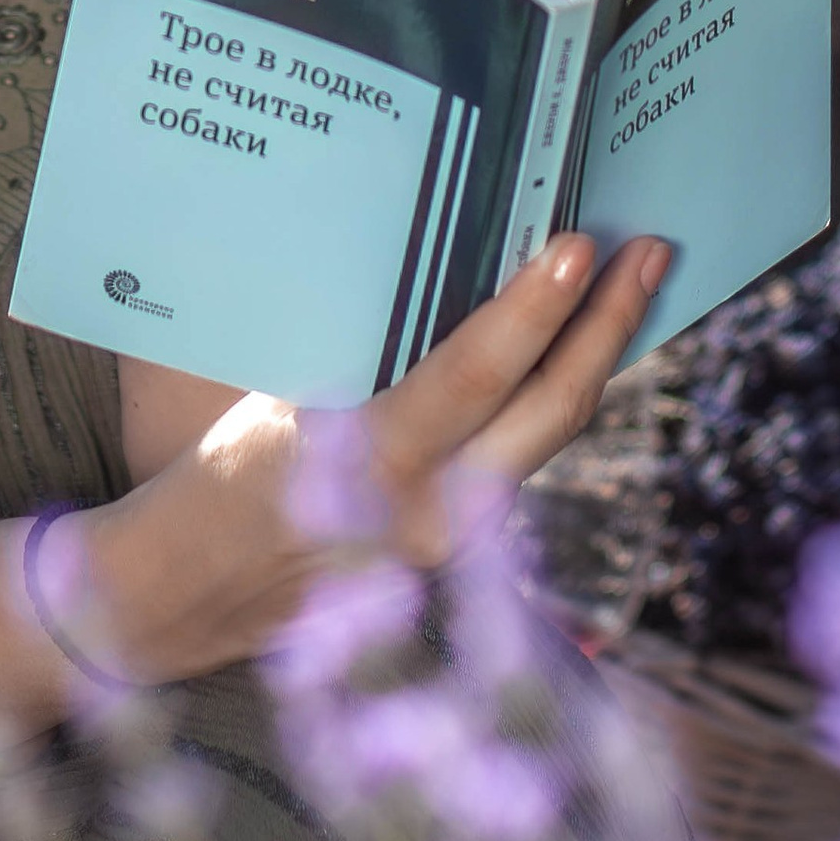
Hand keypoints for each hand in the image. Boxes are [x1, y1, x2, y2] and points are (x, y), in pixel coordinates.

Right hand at [59, 231, 671, 686]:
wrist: (188, 595)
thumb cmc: (219, 479)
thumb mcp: (280, 402)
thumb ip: (367, 359)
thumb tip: (448, 273)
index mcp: (371, 466)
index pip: (475, 379)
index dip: (536, 310)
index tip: (579, 245)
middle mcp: (431, 513)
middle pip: (552, 413)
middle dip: (609, 324)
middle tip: (651, 248)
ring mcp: (456, 543)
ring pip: (550, 437)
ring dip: (594, 358)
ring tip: (630, 283)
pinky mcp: (462, 550)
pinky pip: (522, 459)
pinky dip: (551, 397)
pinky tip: (572, 349)